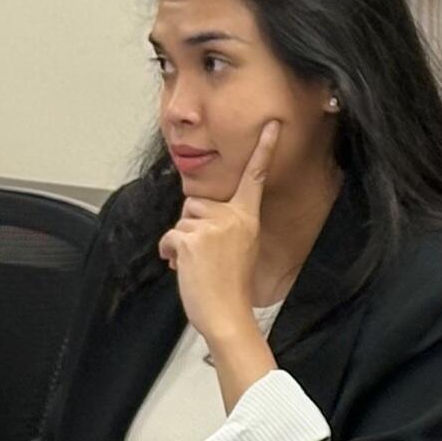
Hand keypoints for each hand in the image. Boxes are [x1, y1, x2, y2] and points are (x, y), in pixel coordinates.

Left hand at [158, 120, 276, 346]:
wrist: (227, 315)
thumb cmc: (231, 287)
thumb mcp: (241, 248)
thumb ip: (226, 225)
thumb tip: (197, 215)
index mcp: (247, 218)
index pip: (255, 178)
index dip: (263, 149)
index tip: (271, 125)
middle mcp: (232, 217)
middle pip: (196, 202)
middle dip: (192, 225)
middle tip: (206, 255)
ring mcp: (212, 227)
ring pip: (182, 219)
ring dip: (181, 240)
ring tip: (198, 264)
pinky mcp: (192, 239)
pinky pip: (170, 236)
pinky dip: (170, 253)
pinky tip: (184, 269)